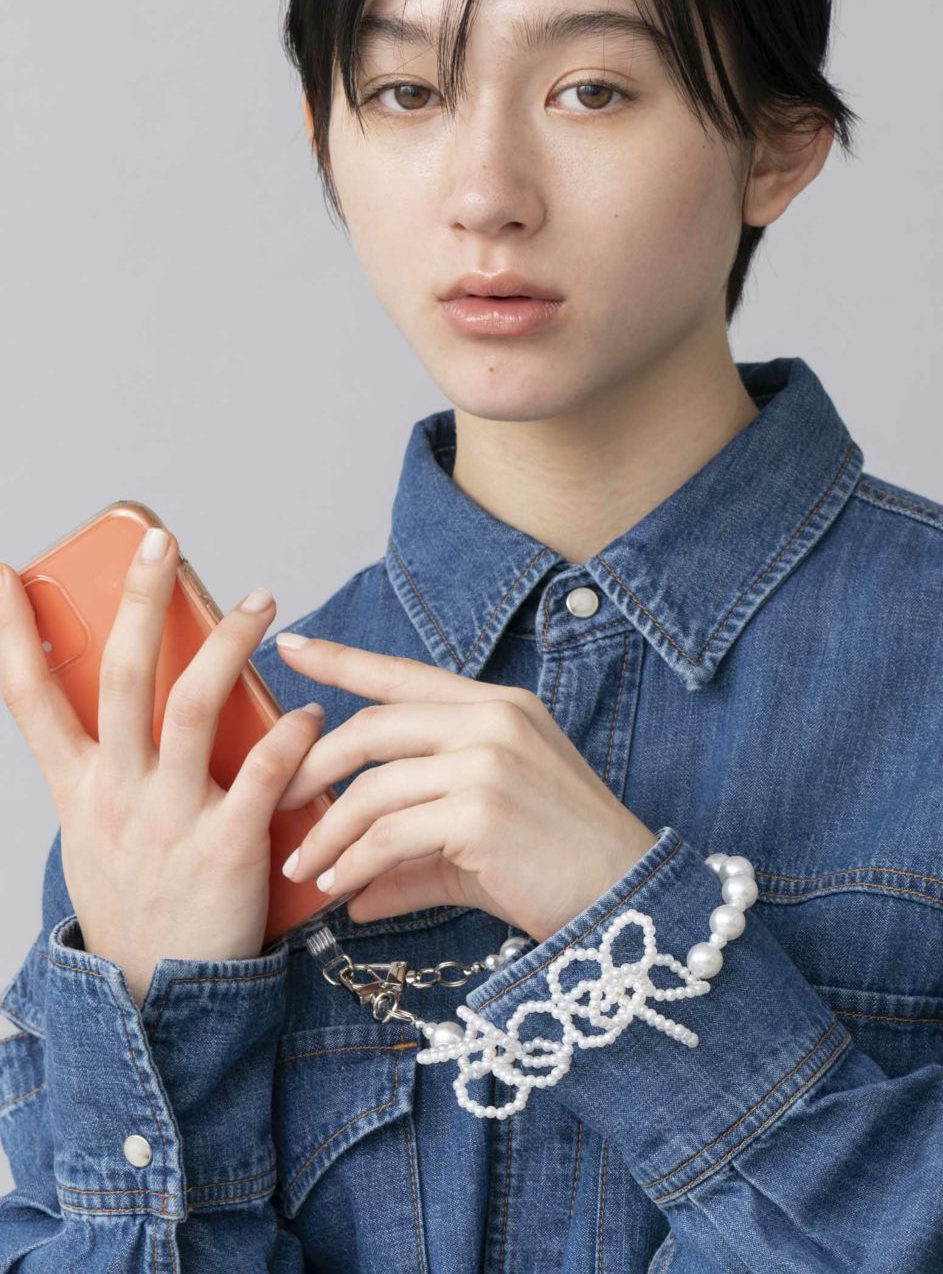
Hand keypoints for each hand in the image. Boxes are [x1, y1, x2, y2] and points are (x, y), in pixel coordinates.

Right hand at [0, 536, 323, 1006]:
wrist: (153, 1002)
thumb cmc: (137, 902)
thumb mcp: (98, 832)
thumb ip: (115, 766)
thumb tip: (144, 695)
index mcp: (78, 788)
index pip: (29, 697)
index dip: (12, 633)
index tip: (7, 573)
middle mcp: (114, 794)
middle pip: (122, 679)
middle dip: (140, 604)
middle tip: (163, 542)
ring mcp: (167, 820)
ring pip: (190, 709)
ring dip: (227, 647)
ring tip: (261, 601)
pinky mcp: (225, 850)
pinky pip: (259, 778)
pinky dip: (286, 738)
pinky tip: (310, 712)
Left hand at [271, 636, 657, 943]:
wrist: (627, 898)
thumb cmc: (559, 864)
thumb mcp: (480, 841)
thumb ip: (414, 853)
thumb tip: (354, 891)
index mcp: (498, 707)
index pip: (405, 675)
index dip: (345, 660)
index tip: (293, 646)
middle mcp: (492, 720)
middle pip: (373, 726)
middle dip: (314, 765)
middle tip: (279, 802)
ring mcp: (488, 761)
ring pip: (373, 786)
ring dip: (327, 832)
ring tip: (302, 867)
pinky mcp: (481, 811)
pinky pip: (389, 835)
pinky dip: (354, 864)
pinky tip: (340, 889)